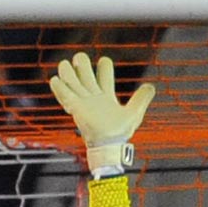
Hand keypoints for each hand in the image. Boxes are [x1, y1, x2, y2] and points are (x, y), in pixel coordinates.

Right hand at [48, 52, 155, 175]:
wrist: (109, 146)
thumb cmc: (119, 133)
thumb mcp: (134, 113)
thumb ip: (141, 99)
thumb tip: (151, 86)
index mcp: (106, 94)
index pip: (103, 72)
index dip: (104, 64)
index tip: (104, 62)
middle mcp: (92, 94)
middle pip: (84, 70)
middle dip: (81, 61)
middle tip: (80, 60)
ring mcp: (82, 100)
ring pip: (69, 77)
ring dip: (66, 70)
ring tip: (66, 67)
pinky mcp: (74, 106)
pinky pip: (63, 92)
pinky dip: (58, 85)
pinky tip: (56, 80)